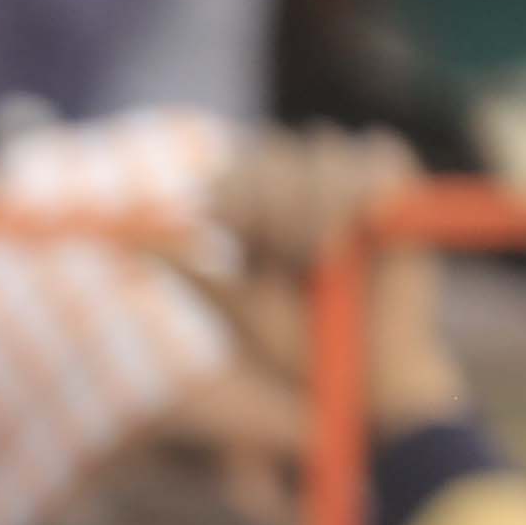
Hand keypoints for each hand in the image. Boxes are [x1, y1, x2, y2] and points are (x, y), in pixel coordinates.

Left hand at [191, 124, 468, 434]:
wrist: (369, 375)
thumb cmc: (296, 353)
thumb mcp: (240, 311)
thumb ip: (195, 273)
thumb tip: (130, 240)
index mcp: (252, 217)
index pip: (234, 173)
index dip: (241, 198)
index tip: (250, 243)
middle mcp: (295, 193)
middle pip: (275, 156)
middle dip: (283, 207)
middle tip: (305, 260)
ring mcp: (345, 185)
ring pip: (323, 149)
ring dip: (322, 204)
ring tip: (331, 259)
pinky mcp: (395, 187)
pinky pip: (375, 152)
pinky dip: (368, 187)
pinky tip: (370, 225)